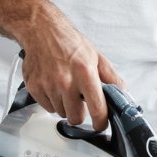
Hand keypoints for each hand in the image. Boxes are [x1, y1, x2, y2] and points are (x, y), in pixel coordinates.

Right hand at [18, 14, 123, 131]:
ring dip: (65, 105)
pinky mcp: (34, 87)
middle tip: (80, 102)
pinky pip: (47, 107)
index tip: (100, 125)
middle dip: (80, 114)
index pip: (97, 108)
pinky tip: (53, 86)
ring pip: (61, 112)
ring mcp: (48, 85)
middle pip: (76, 117)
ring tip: (65, 87)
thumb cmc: (69, 42)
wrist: (42, 31)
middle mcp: (66, 81)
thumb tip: (122, 93)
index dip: (101, 122)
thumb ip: (111, 77)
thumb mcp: (96, 56)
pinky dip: (51, 101)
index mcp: (85, 73)